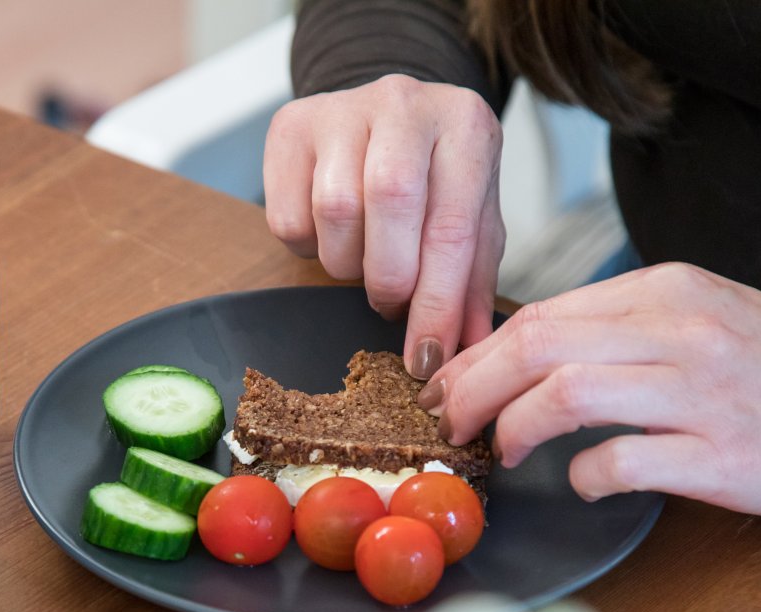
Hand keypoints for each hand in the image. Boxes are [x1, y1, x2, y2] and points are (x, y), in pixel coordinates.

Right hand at [263, 74, 505, 378]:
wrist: (391, 118)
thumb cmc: (438, 178)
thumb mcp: (473, 221)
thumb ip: (471, 285)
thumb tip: (464, 353)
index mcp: (465, 124)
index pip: (452, 227)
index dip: (438, 304)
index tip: (427, 358)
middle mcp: (404, 103)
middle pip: (389, 202)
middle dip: (389, 278)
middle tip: (391, 303)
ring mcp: (342, 108)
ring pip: (333, 210)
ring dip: (348, 264)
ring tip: (366, 260)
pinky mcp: (290, 126)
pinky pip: (287, 217)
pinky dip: (309, 246)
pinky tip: (333, 234)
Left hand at [419, 263, 760, 518]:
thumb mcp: (693, 313)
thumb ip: (614, 324)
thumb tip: (524, 350)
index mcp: (664, 289)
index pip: (543, 312)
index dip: (480, 353)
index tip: (449, 382)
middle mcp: (677, 329)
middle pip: (539, 344)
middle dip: (474, 385)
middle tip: (449, 419)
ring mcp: (699, 391)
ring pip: (568, 393)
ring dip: (514, 425)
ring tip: (501, 448)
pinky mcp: (720, 454)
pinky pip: (622, 461)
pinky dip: (584, 475)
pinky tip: (581, 481)